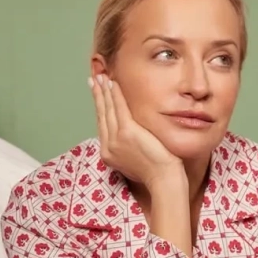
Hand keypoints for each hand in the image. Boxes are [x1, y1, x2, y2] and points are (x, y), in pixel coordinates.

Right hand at [90, 73, 182, 191]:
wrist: (163, 179)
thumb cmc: (155, 173)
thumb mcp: (135, 160)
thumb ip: (128, 148)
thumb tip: (128, 138)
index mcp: (109, 154)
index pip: (103, 126)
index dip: (100, 108)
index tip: (97, 95)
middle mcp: (108, 146)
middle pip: (101, 115)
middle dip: (98, 96)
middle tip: (94, 80)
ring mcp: (116, 139)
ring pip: (107, 109)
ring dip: (103, 90)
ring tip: (101, 77)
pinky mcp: (127, 131)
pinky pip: (118, 107)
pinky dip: (115, 94)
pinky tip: (112, 83)